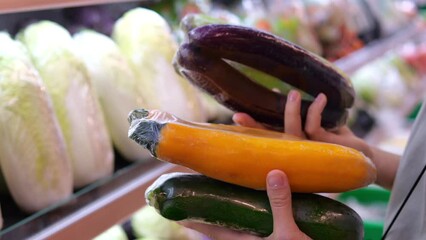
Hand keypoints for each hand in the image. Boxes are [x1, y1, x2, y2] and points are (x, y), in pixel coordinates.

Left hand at [179, 170, 310, 239]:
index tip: (177, 203)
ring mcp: (259, 239)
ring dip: (232, 206)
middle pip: (220, 223)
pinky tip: (259, 197)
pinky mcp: (273, 237)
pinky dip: (253, 209)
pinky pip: (257, 222)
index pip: (208, 228)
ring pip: (239, 221)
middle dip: (211, 207)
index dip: (191, 217)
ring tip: (227, 187)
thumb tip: (273, 171)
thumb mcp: (289, 234)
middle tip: (203, 185)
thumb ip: (281, 203)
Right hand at [233, 90, 372, 158]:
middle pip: (271, 138)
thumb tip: (281, 90)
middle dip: (255, 126)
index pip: (267, 135)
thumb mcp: (317, 122)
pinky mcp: (324, 147)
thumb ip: (302, 111)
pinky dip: (315, 110)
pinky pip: (314, 126)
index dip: (251, 127)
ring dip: (290, 112)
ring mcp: (309, 150)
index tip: (235, 116)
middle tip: (239, 113)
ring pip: (292, 132)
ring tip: (291, 92)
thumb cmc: (337, 138)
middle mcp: (297, 150)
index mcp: (292, 143)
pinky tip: (321, 98)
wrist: (362, 155)